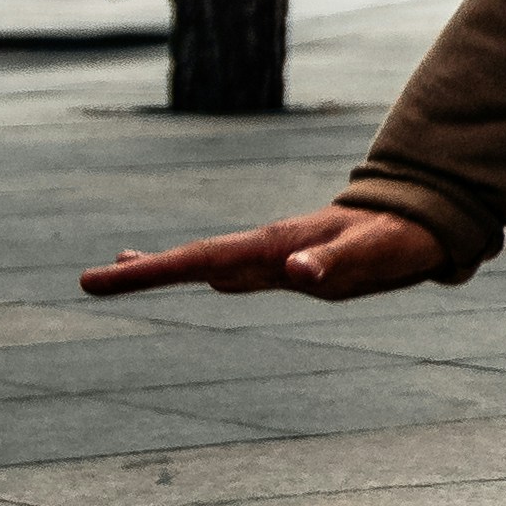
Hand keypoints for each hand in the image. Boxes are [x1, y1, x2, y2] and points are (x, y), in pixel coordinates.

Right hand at [80, 205, 449, 302]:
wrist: (418, 223)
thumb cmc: (395, 242)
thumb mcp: (370, 257)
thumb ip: (332, 263)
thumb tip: (293, 270)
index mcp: (274, 245)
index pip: (202, 258)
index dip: (154, 269)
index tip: (106, 275)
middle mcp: (265, 247)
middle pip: (193, 260)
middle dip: (143, 273)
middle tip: (87, 282)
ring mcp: (272, 255)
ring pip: (207, 262)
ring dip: (163, 270)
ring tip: (116, 273)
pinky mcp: (285, 263)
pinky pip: (235, 268)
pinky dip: (202, 271)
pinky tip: (197, 280)